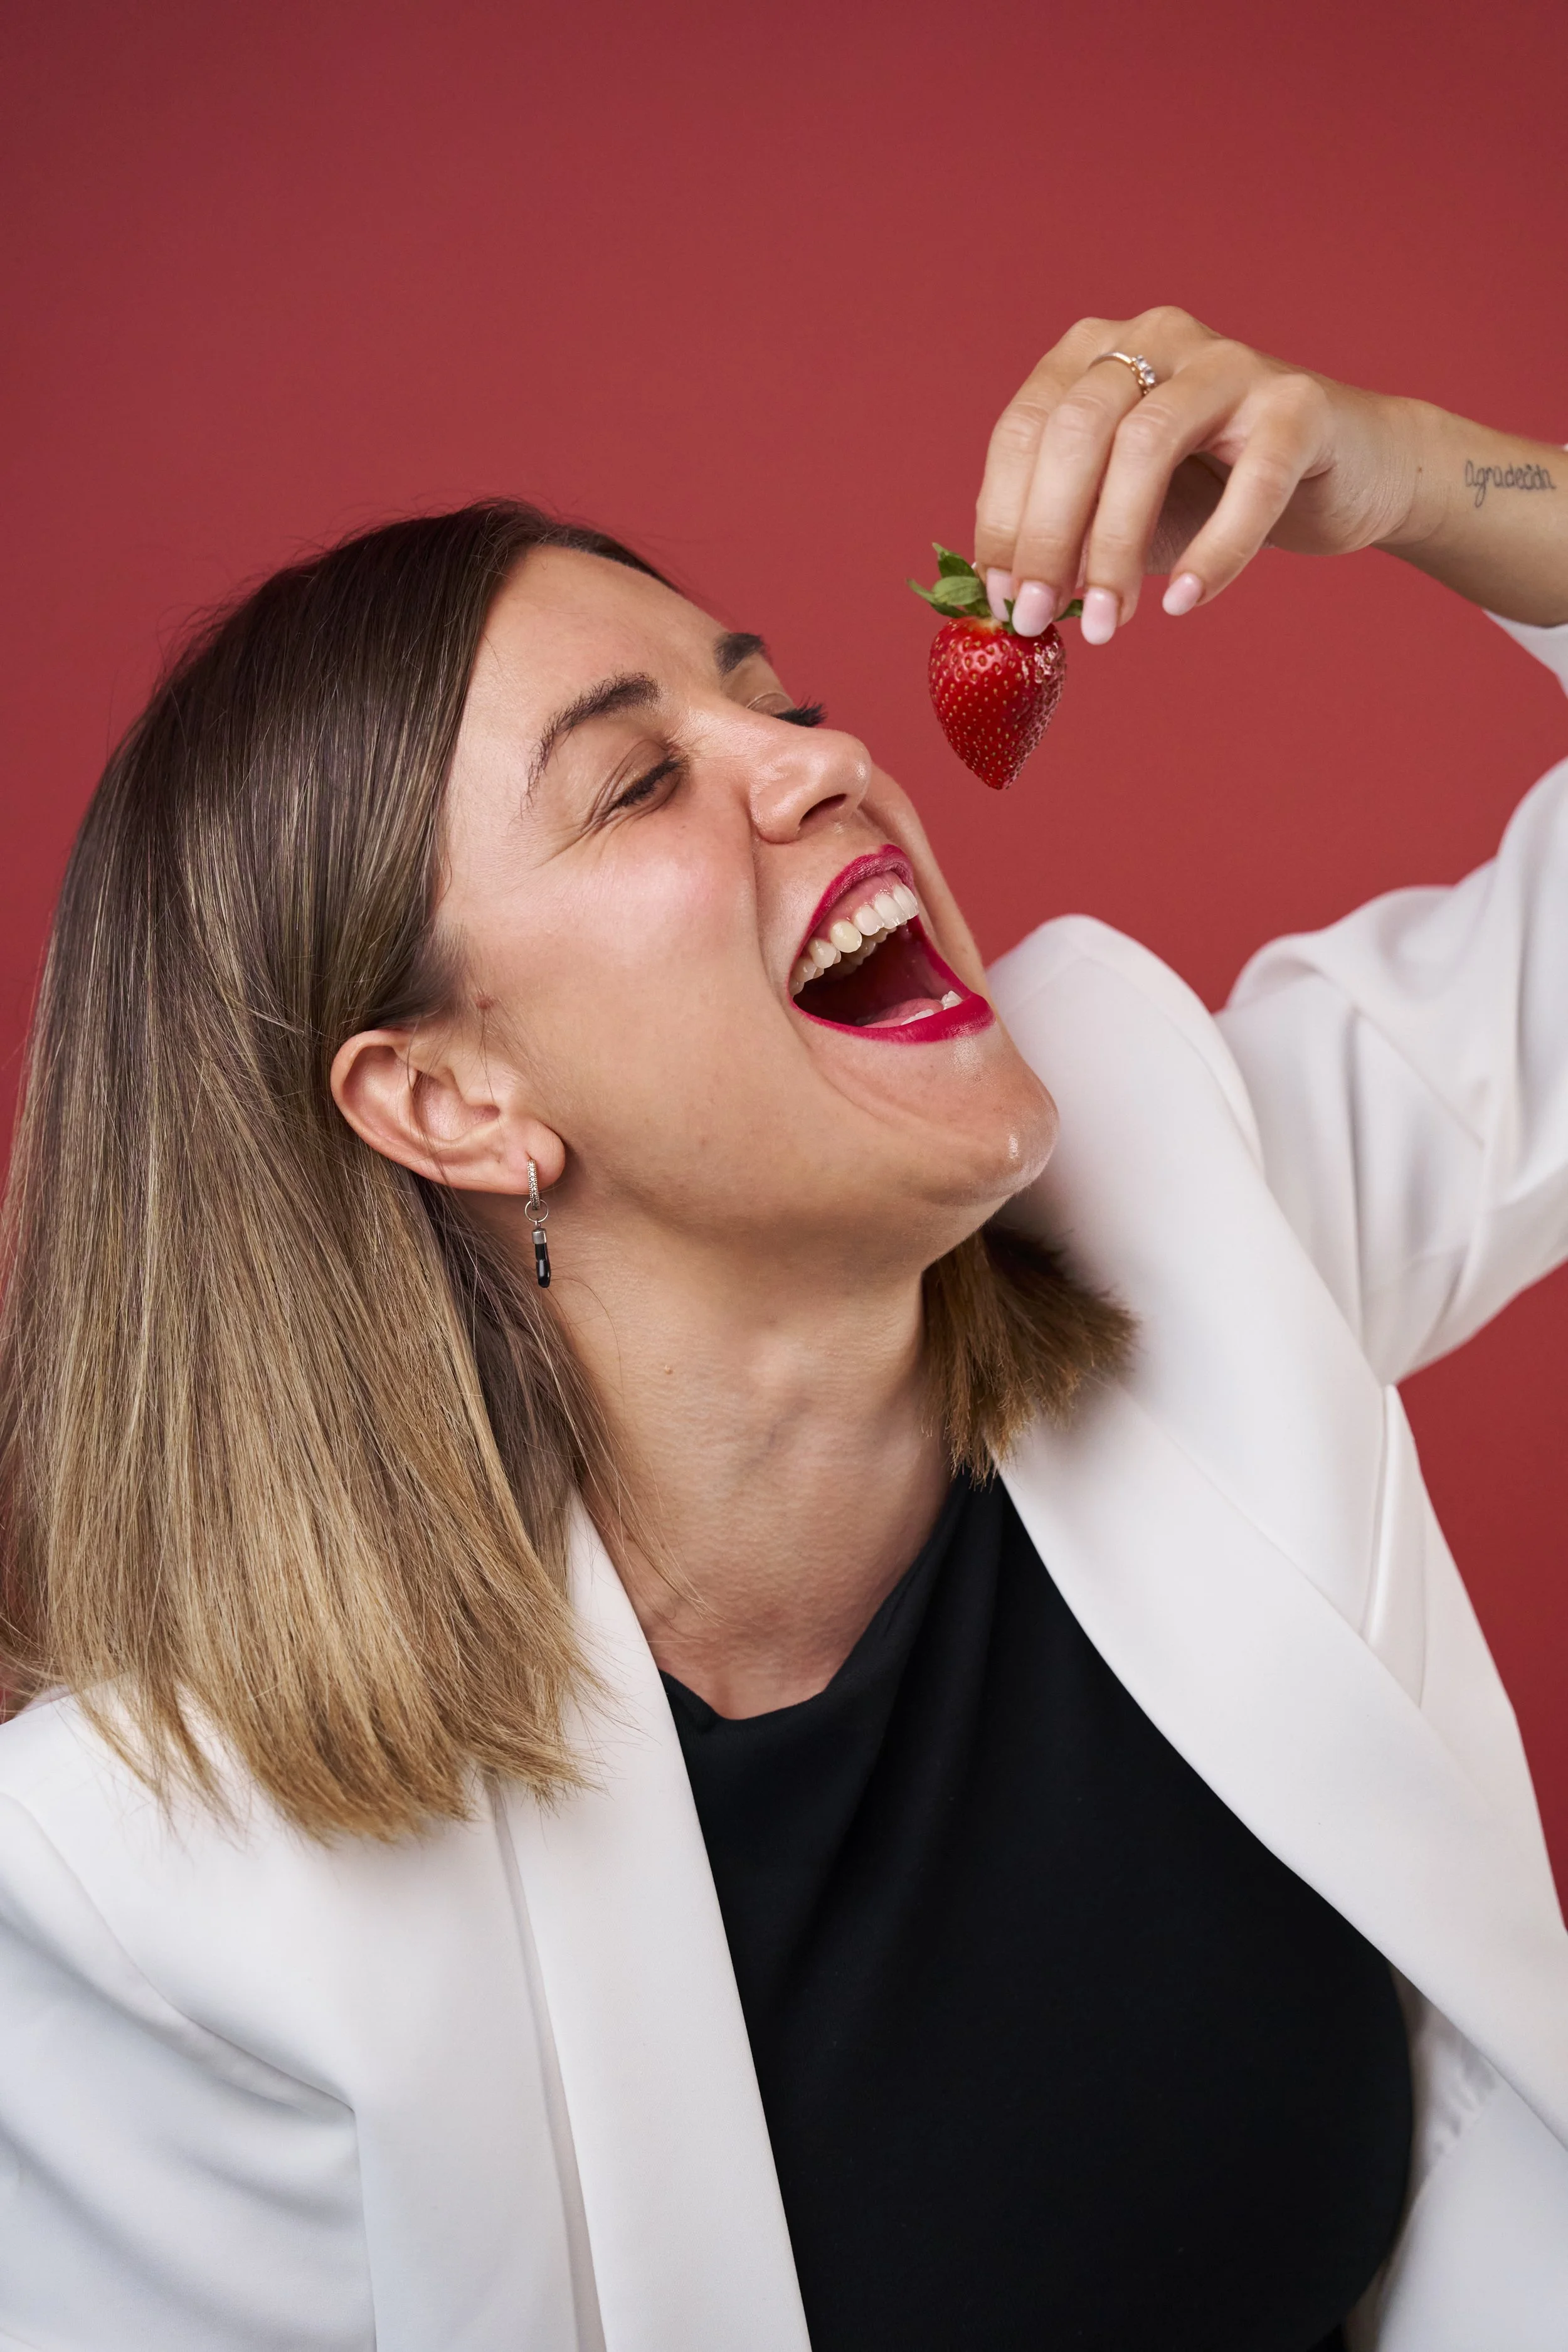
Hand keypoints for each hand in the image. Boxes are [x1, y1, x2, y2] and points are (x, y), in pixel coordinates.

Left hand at [974, 307, 1423, 640]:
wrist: (1340, 474)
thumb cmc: (1212, 492)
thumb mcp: (1121, 513)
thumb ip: (1065, 539)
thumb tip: (1006, 602)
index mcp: (1094, 353)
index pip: (1024, 430)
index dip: (1003, 520)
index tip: (1001, 603)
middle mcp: (1154, 338)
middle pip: (1075, 432)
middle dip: (1046, 537)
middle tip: (1037, 619)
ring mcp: (1228, 361)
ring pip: (1146, 446)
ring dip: (1115, 548)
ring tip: (1109, 625)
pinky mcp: (1298, 402)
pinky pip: (1250, 481)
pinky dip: (1213, 550)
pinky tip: (1185, 602)